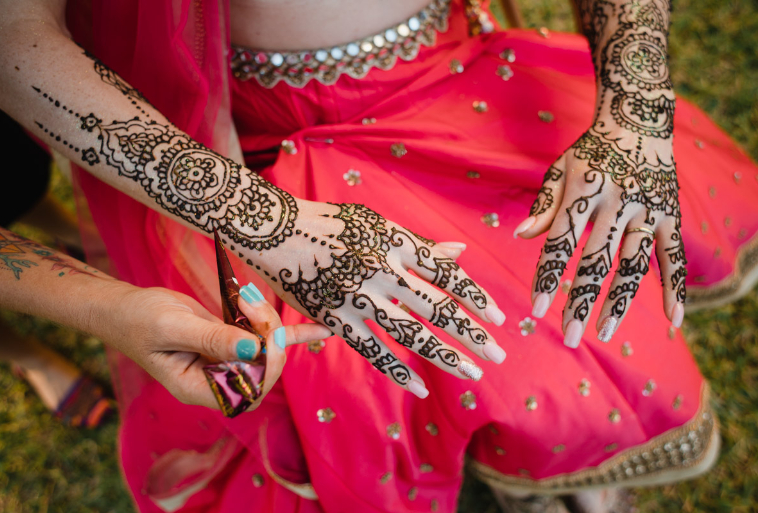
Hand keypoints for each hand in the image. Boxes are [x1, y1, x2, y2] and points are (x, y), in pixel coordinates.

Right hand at [98, 283, 330, 409]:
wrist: (123, 307)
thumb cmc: (138, 318)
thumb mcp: (173, 326)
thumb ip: (213, 339)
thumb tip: (255, 350)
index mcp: (197, 389)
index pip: (248, 392)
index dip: (264, 367)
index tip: (259, 334)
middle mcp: (216, 382)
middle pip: (264, 373)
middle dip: (269, 340)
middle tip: (252, 307)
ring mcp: (225, 363)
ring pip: (267, 353)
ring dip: (270, 326)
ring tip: (249, 299)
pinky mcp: (232, 342)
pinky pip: (265, 341)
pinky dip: (292, 334)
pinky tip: (321, 331)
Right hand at [240, 200, 506, 396]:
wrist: (273, 229)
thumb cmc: (329, 223)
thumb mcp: (377, 224)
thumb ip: (418, 245)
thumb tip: (461, 253)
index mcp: (396, 243)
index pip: (446, 273)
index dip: (475, 296)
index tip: (499, 318)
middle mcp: (382, 271)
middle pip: (436, 308)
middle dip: (471, 334)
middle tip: (498, 356)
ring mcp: (358, 297)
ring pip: (410, 334)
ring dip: (445, 356)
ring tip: (472, 373)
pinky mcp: (334, 318)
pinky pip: (371, 350)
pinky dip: (397, 371)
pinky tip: (420, 387)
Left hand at [516, 119, 684, 346]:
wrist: (640, 119)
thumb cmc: (591, 150)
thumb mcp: (561, 168)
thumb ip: (544, 204)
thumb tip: (521, 236)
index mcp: (585, 191)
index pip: (561, 241)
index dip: (548, 276)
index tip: (536, 309)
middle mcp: (617, 202)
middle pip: (597, 261)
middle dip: (581, 301)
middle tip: (569, 337)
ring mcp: (648, 209)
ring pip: (634, 264)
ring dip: (619, 302)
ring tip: (604, 333)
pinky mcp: (672, 214)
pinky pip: (674, 256)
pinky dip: (676, 288)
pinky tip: (673, 320)